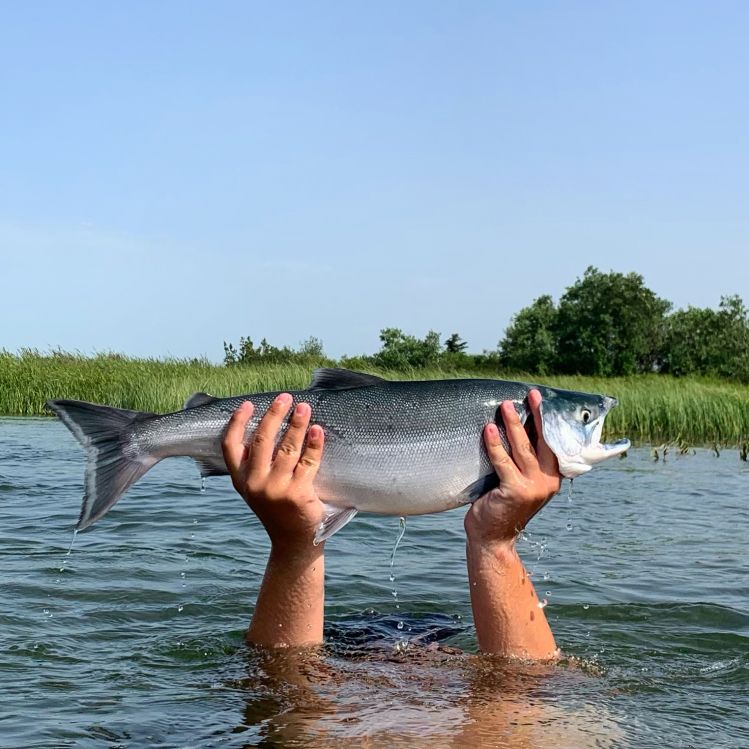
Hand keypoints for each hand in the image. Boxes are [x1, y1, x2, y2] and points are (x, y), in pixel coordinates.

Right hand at [222, 394, 325, 553]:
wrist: (293, 541)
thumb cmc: (277, 508)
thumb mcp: (257, 488)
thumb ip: (256, 464)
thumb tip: (269, 425)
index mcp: (241, 480)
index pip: (230, 446)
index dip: (237, 422)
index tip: (247, 404)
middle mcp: (255, 483)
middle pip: (262, 440)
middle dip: (274, 415)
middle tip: (285, 398)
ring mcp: (276, 489)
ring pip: (287, 448)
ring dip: (296, 424)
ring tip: (304, 408)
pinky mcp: (298, 494)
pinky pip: (308, 462)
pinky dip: (314, 444)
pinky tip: (317, 431)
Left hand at [464, 389, 560, 548]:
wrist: (492, 537)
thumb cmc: (501, 503)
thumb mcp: (519, 480)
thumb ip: (523, 460)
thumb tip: (515, 425)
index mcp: (552, 477)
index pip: (553, 442)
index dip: (547, 420)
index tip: (540, 399)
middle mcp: (547, 482)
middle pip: (543, 441)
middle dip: (538, 415)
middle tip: (531, 394)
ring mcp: (533, 487)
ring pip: (523, 449)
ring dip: (513, 425)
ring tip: (505, 406)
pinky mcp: (515, 491)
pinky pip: (503, 462)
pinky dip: (495, 445)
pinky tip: (488, 430)